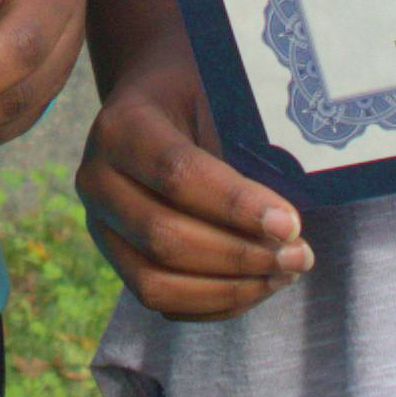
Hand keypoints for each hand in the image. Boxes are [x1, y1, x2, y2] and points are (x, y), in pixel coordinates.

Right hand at [77, 47, 309, 320]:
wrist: (164, 96)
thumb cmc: (202, 93)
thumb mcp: (221, 94)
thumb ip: (243, 146)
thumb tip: (287, 218)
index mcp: (121, 127)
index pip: (177, 174)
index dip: (235, 205)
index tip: (290, 222)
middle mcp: (97, 179)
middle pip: (164, 237)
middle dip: (239, 255)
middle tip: (298, 255)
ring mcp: (101, 225)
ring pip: (157, 282)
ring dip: (230, 288)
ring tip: (284, 274)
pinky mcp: (116, 258)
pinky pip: (162, 302)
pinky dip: (216, 304)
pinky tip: (260, 286)